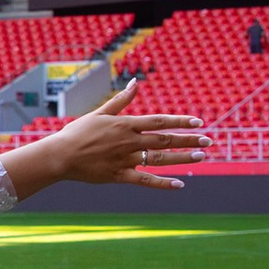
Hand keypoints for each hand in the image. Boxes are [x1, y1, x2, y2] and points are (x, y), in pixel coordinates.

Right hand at [0, 74, 201, 199]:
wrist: (60, 156)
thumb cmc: (78, 133)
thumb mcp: (100, 113)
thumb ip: (120, 100)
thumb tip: (135, 84)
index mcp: (125, 125)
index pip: (159, 121)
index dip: (180, 121)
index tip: (198, 122)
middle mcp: (129, 142)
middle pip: (165, 140)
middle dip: (188, 139)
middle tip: (207, 140)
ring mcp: (125, 160)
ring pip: (159, 159)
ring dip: (182, 158)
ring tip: (200, 156)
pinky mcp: (119, 176)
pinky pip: (145, 180)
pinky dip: (162, 183)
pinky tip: (179, 184)